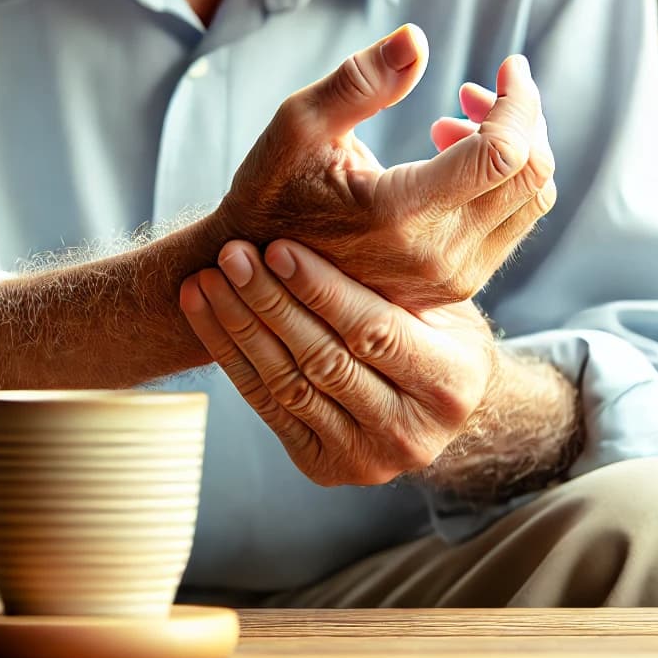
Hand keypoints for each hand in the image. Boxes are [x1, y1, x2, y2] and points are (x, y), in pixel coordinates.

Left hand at [179, 238, 496, 486]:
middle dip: (270, 303)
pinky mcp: (325, 467)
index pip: (374, 332)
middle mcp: (412, 433)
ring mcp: (367, 459)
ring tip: (206, 279)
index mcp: (451, 384)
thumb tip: (345, 190)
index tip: (279, 246)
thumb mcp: (440, 298)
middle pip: (324, 360)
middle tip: (232, 255)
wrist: (442, 402)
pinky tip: (206, 314)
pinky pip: (267, 407)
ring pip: (288, 385)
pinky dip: (231, 357)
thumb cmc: (439, 329)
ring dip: (239, 328)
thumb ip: (398, 268)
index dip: (322, 290)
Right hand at [217, 25, 556, 311]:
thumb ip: (360, 80)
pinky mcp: (456, 285)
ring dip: (515, 149)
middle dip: (523, 118)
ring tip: (455, 121)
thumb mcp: (300, 123)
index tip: (509, 66)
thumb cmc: (274, 188)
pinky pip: (511, 224)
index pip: (502, 153)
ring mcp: (451, 278)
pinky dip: (503, 180)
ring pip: (531, 202)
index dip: (519, 101)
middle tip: (476, 89)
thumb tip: (416, 39)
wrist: (261, 270)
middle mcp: (436, 255)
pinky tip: (452, 155)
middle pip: (531, 177)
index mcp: (399, 214)